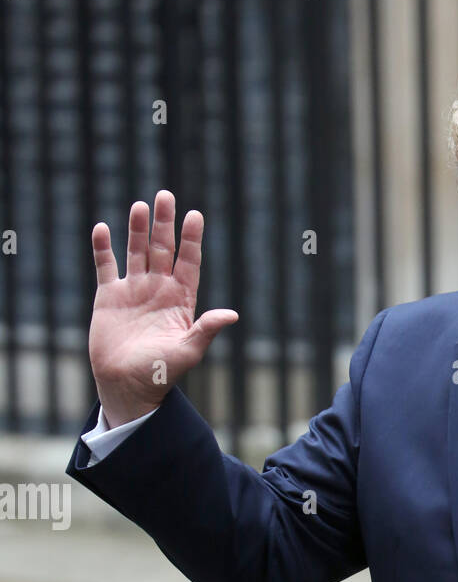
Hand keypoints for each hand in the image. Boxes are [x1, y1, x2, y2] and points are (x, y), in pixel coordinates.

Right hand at [88, 189, 237, 426]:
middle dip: (165, 224)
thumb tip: (232, 314)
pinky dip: (103, 248)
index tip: (195, 216)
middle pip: (163, 250)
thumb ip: (206, 330)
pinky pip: (105, 266)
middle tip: (166, 196)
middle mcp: (158, 290)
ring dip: (138, 230)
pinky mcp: (109, 297)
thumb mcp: (187, 352)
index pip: (188, 263)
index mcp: (180, 301)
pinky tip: (103, 229)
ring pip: (136, 252)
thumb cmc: (160, 373)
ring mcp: (133, 291)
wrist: (127, 385)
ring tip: (140, 206)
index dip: (191, 240)